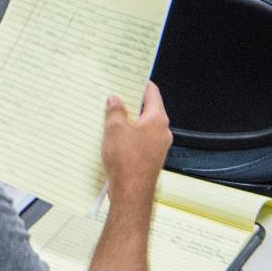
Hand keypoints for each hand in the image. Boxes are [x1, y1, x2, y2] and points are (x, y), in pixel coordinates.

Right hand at [101, 82, 171, 204]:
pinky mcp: (150, 157)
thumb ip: (115, 111)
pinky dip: (128, 135)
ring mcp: (157, 146)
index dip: (140, 83)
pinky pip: (140, 140)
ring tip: (110, 116)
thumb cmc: (127, 163)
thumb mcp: (115, 129)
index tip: (131, 76)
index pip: (152, 93)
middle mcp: (161, 132)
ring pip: (142, 126)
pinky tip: (113, 137)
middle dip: (130, 102)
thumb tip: (115, 100)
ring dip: (128, 121)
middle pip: (147, 109)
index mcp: (157, 120)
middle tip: (115, 95)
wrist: (131, 193)